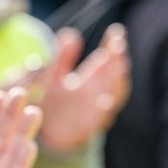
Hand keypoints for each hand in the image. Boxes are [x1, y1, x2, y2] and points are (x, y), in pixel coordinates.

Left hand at [22, 24, 129, 152]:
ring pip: (115, 94)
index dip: (113, 45)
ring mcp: (98, 109)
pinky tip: (105, 102)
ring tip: (119, 67)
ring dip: (118, 82)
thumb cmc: (54, 103)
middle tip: (118, 45)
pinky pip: (101, 119)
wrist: (48, 136)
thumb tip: (71, 33)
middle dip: (118, 60)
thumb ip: (62, 57)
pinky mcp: (90, 126)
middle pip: (115, 73)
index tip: (116, 31)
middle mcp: (99, 91)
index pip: (108, 58)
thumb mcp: (54, 76)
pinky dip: (105, 111)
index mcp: (92, 77)